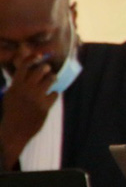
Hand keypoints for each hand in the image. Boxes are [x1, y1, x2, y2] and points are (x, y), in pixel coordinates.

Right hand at [0, 54, 57, 168]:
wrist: (14, 131)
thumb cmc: (11, 113)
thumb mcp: (10, 96)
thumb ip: (16, 85)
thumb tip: (22, 75)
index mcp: (15, 86)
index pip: (23, 67)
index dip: (31, 59)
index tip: (38, 56)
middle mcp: (26, 90)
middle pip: (39, 71)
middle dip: (45, 68)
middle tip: (48, 68)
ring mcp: (36, 98)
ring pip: (49, 80)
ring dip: (52, 78)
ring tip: (53, 78)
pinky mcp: (44, 106)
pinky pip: (54, 94)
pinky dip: (54, 94)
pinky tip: (52, 95)